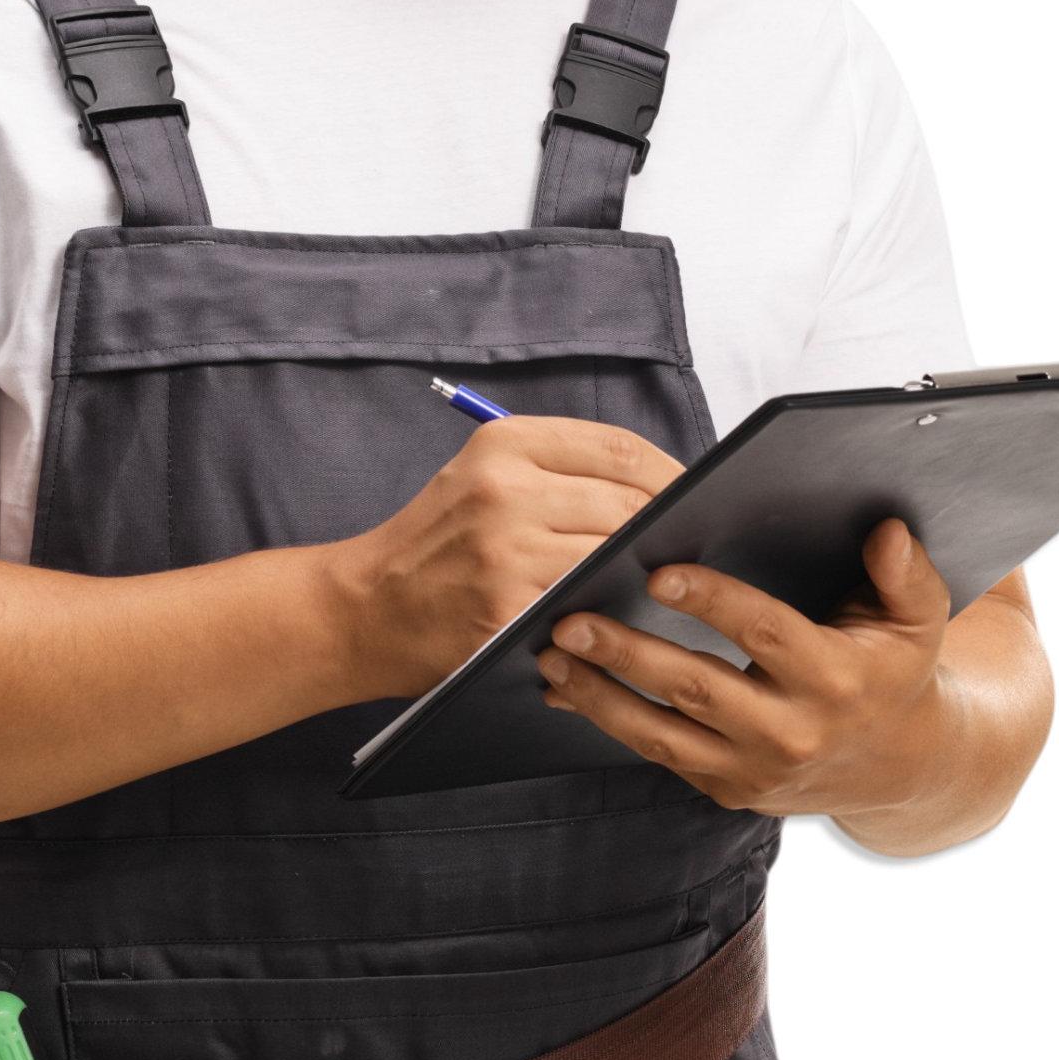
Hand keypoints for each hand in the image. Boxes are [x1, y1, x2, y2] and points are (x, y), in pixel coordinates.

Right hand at [330, 417, 684, 700]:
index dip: (672, 473)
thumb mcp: (481, 477)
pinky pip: (586, 604)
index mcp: (504, 444)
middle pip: (629, 501)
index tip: (694, 496)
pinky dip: (606, 610)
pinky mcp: (507, 605)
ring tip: (651, 581)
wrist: (364, 608)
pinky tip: (612, 615)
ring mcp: (506, 548)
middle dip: (664, 528)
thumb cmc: (433, 545)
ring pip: (614, 554)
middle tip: (683, 548)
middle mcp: (505, 487)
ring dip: (641, 572)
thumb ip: (558, 470)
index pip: (620, 447)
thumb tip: (658, 484)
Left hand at [535, 518, 951, 818]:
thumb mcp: (918, 621)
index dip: (713, 602)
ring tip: (550, 654)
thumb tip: (884, 530)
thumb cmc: (891, 670)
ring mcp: (752, 769)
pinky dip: (607, 721)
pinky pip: (657, 754)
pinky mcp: (725, 790)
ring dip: (599, 694)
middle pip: (697, 688)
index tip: (659, 570)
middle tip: (570, 618)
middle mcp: (791, 732)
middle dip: (628, 652)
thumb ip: (907, 573)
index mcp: (835, 680)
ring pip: (662, 733)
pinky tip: (565, 687)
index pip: (766, 634)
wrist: (892, 767)